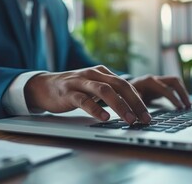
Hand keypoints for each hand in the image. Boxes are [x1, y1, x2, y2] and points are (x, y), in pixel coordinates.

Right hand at [24, 65, 151, 123]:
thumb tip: (133, 105)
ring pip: (105, 91)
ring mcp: (80, 82)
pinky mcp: (68, 93)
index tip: (148, 115)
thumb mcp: (93, 86)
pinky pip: (84, 100)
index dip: (139, 100)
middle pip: (120, 86)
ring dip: (120, 106)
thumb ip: (110, 92)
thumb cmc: (72, 89)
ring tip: (129, 120)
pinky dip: (95, 109)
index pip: (126, 85)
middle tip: (144, 118)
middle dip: (135, 103)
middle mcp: (93, 74)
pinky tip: (104, 117)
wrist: (44, 86)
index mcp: (102, 72)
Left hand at [129, 75, 191, 108]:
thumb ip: (135, 104)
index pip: (164, 88)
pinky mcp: (160, 86)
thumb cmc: (123, 95)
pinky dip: (180, 94)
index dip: (172, 98)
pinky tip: (184, 105)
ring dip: (183, 93)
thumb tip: (143, 114)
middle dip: (182, 93)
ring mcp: (157, 81)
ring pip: (175, 83)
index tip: (179, 108)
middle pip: (173, 81)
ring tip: (189, 106)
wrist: (119, 88)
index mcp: (146, 82)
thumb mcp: (127, 99)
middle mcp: (154, 79)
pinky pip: (173, 87)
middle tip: (187, 106)